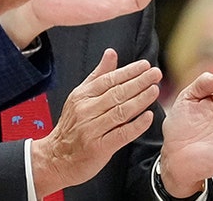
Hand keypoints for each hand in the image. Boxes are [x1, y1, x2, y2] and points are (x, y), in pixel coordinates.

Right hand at [30, 49, 161, 197]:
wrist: (56, 159)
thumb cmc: (72, 127)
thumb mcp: (80, 97)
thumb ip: (98, 75)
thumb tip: (111, 53)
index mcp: (82, 96)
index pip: (109, 79)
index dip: (129, 71)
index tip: (145, 65)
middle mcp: (86, 111)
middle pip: (117, 93)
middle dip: (139, 82)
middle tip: (155, 74)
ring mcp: (92, 130)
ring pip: (121, 112)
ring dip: (140, 100)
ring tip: (154, 90)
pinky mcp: (99, 148)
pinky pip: (121, 134)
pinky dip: (136, 125)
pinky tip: (148, 117)